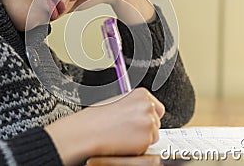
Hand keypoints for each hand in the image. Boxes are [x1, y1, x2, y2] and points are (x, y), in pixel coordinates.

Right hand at [45, 88, 164, 165]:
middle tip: (127, 130)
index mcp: (141, 94)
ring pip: (153, 135)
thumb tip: (141, 112)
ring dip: (141, 138)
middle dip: (145, 128)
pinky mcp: (146, 139)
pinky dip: (137, 148)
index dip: (148, 116)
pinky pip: (147, 147)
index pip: (157, 108)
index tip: (139, 121)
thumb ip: (134, 105)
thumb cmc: (96, 118)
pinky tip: (123, 142)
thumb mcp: (117, 101)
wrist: (87, 132)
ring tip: (123, 135)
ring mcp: (149, 123)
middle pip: (156, 122)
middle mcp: (147, 106)